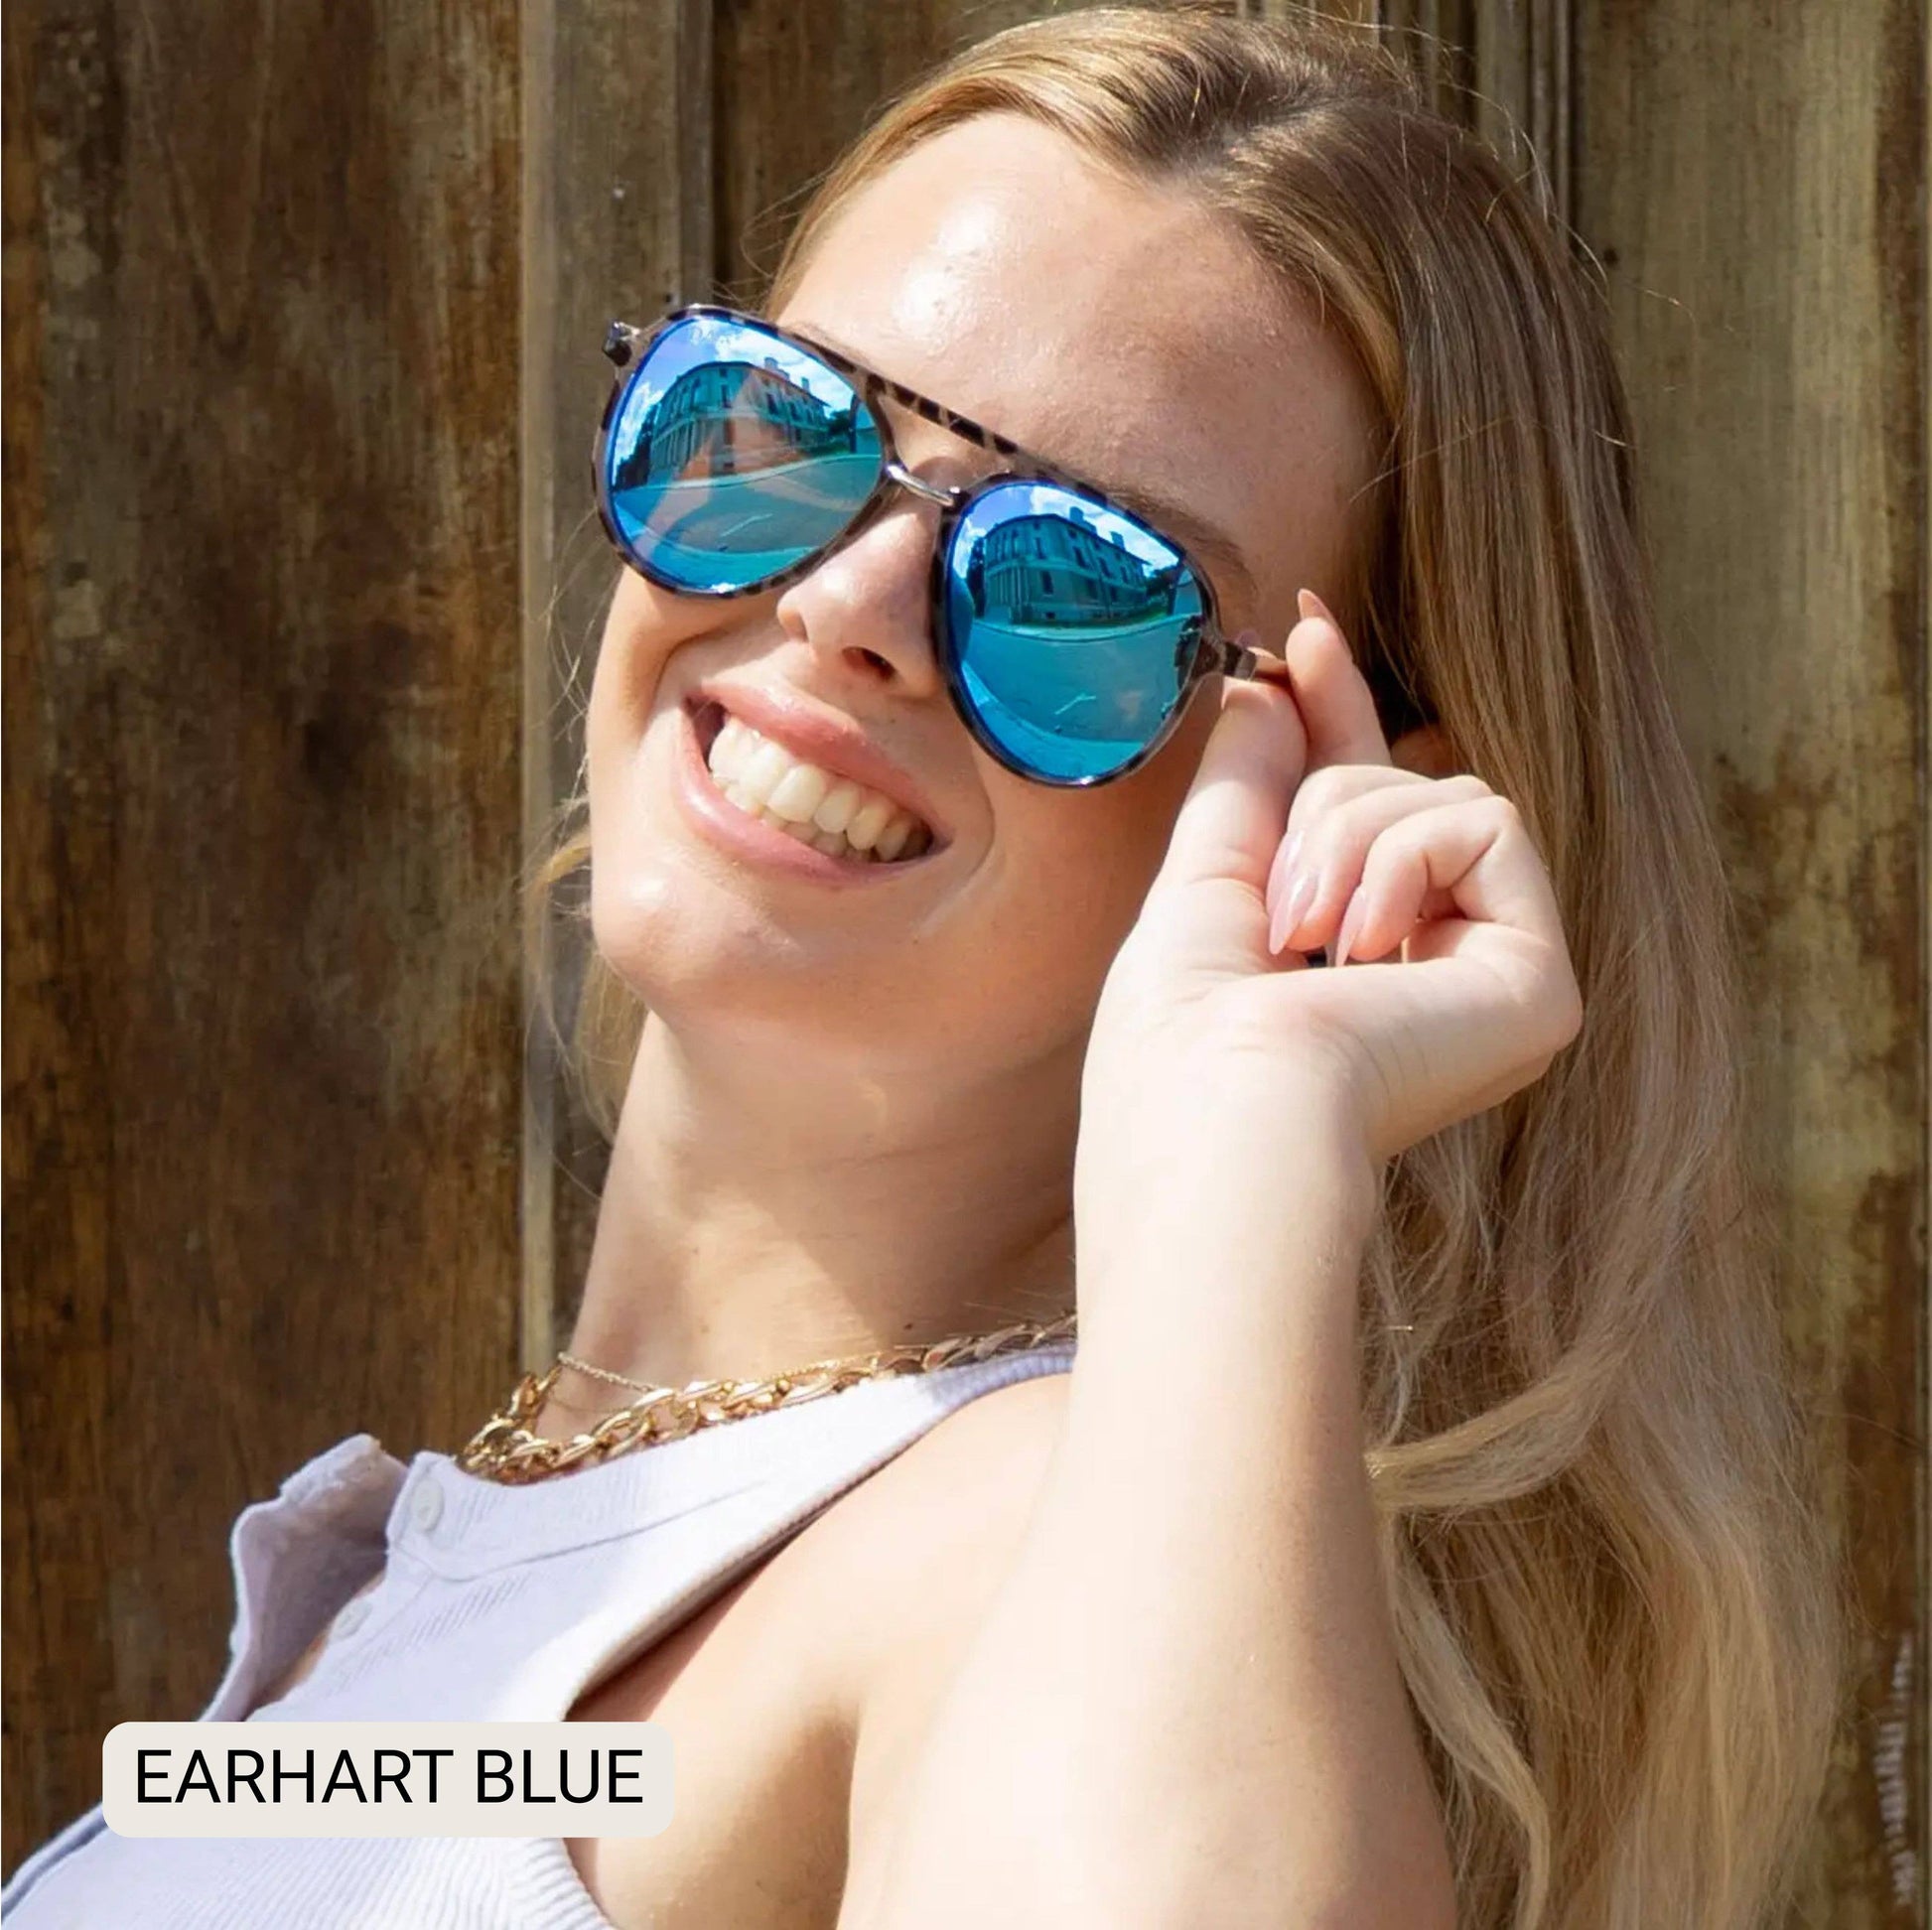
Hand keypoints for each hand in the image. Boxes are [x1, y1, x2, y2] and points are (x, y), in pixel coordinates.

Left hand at [1078, 590, 1581, 1201]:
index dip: (1336, 712)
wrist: (1223, 1119)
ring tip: (1304, 940)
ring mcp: (1486, 979)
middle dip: (1319, 805)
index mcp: (1340, 965)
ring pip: (1442, 793)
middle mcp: (1424, 973)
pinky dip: (1405, 858)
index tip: (1299, 628)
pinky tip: (1364, 950)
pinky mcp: (1540, 980)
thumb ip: (1245, 785)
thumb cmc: (1179, 1040)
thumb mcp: (1199, 886)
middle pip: (1395, 785)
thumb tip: (1265, 683)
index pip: (1359, 808)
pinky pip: (1489, 821)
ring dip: (1348, 836)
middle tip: (1277, 908)